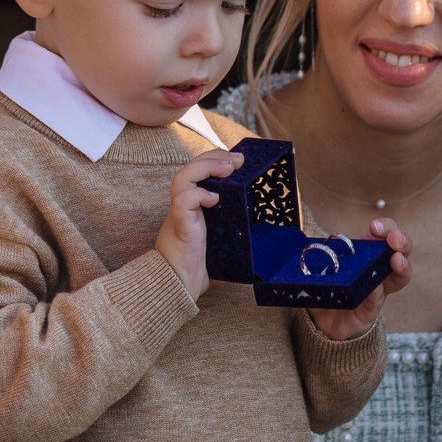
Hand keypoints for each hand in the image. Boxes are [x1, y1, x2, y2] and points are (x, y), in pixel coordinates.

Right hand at [155, 148, 242, 301]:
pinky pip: (183, 201)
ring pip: (182, 177)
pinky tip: (213, 198)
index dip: (216, 159)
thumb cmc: (199, 263)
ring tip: (228, 168)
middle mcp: (184, 205)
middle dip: (214, 157)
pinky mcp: (179, 225)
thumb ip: (232, 224)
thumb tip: (263, 223)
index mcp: (193, 204)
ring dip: (205, 167)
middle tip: (238, 159)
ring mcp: (179, 214)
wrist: (178, 284)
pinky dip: (197, 194)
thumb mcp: (221, 237)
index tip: (239, 159)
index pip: (199, 170)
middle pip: (191, 167)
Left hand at [306, 218, 409, 342]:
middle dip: (401, 240)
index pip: (383, 236)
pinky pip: (379, 297)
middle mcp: (378, 269)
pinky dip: (378, 290)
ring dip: (402, 264)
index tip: (375, 227)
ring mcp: (379, 289)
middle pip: (401, 250)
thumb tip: (312, 253)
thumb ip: (318, 263)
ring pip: (402, 274)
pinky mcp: (372, 309)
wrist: (324, 324)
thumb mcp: (319, 272)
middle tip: (394, 239)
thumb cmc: (326, 291)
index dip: (385, 228)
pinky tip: (376, 285)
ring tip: (397, 259)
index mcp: (367, 254)